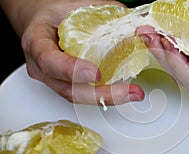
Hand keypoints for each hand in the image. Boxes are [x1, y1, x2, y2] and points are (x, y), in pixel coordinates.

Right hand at [1, 0, 143, 105]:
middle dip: (101, 95)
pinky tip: (122, 90)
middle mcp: (42, 67)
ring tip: (132, 93)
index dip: (72, 70)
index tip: (96, 74)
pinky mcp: (65, 85)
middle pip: (68, 89)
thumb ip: (105, 13)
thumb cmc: (56, 13)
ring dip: (107, 98)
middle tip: (129, 91)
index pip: (49, 60)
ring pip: (77, 96)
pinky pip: (83, 93)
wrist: (44, 22)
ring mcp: (53, 80)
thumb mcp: (75, 5)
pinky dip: (104, 94)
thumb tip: (139, 22)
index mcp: (37, 42)